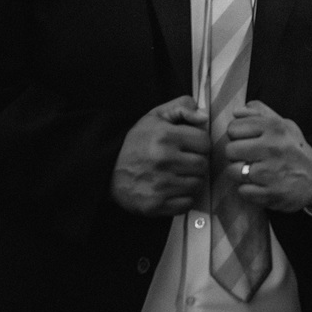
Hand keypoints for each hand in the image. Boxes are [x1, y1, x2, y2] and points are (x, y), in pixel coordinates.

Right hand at [111, 96, 209, 215]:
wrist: (106, 171)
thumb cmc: (135, 143)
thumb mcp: (154, 117)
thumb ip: (181, 107)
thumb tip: (204, 116)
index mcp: (165, 136)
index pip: (205, 142)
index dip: (200, 144)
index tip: (190, 147)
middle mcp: (164, 160)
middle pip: (203, 165)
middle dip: (197, 162)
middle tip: (185, 162)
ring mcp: (160, 185)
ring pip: (197, 184)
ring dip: (191, 180)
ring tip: (178, 175)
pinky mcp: (156, 205)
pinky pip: (187, 203)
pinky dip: (184, 198)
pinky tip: (173, 190)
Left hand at [223, 101, 311, 211]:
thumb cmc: (295, 149)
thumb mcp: (284, 124)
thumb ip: (260, 113)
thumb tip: (236, 112)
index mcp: (274, 128)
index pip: (233, 128)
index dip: (237, 134)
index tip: (247, 139)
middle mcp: (271, 148)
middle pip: (230, 150)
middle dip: (236, 154)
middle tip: (248, 157)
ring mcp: (269, 173)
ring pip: (233, 171)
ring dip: (240, 173)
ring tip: (252, 171)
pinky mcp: (269, 194)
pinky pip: (242, 190)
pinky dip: (248, 189)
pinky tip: (258, 185)